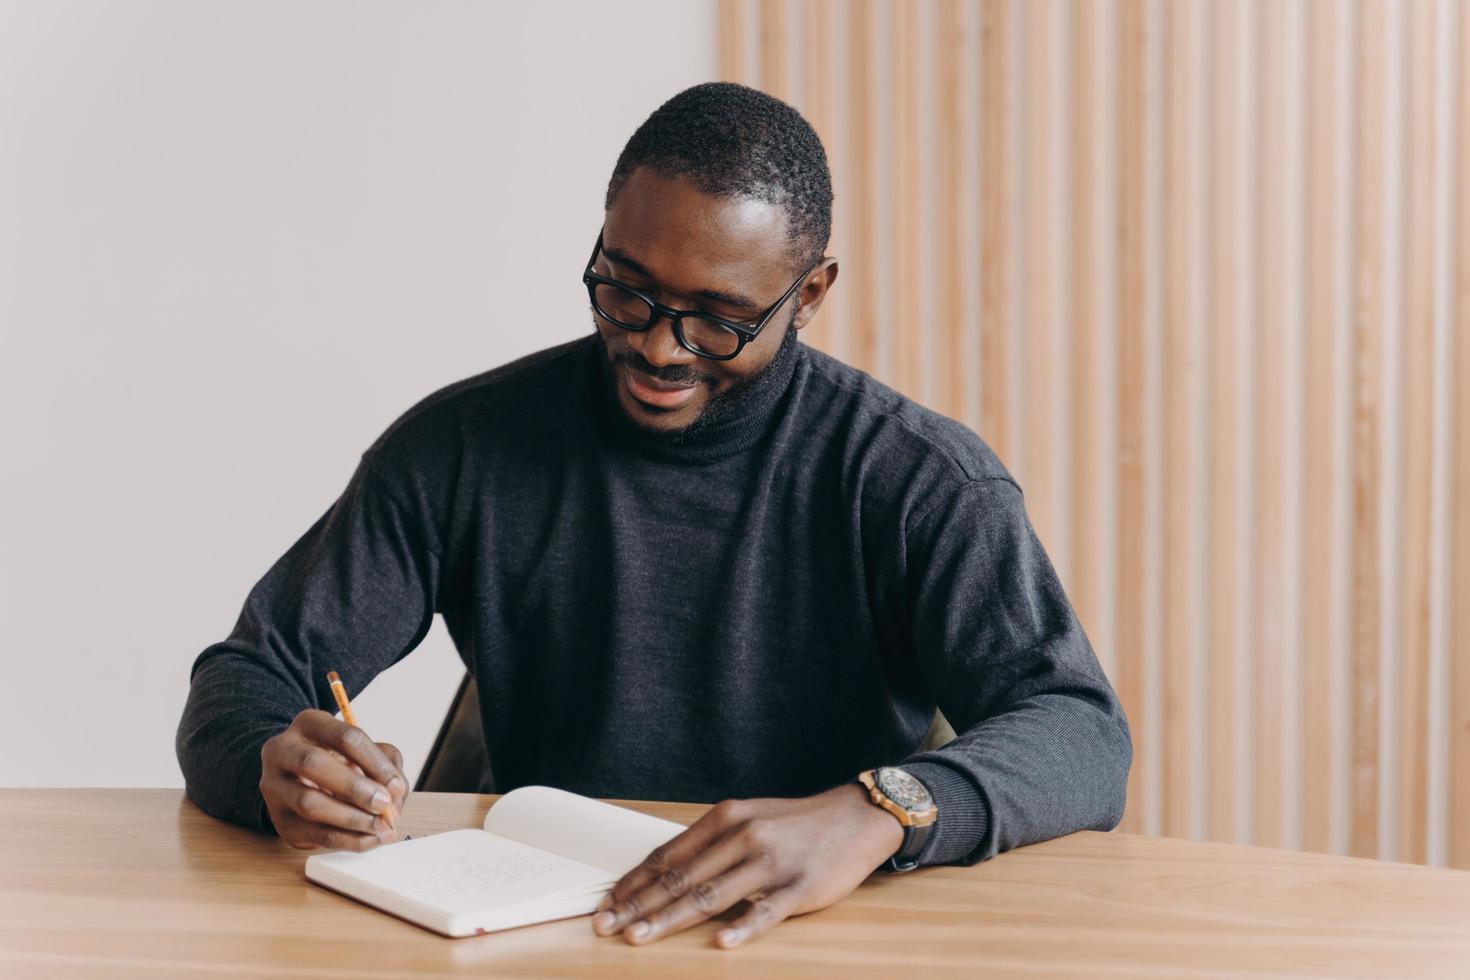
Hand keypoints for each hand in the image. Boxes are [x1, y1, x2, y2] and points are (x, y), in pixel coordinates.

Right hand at [260, 708, 408, 850]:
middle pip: (313, 764)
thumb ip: (386, 763)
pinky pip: (312, 833)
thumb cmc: (340, 761)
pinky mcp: (279, 819)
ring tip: (380, 826)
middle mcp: (282, 750)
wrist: (303, 780)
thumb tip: (396, 793)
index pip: (345, 736)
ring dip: (351, 818)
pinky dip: (346, 839)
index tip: (396, 786)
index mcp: (309, 724)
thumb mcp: (365, 750)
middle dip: (354, 788)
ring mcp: (274, 786)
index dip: (374, 762)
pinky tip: (369, 838)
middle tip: (384, 804)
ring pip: (308, 803)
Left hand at [592, 782, 904, 948]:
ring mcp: (772, 862)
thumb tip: (663, 870)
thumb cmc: (794, 823)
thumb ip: (710, 842)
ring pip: (711, 895)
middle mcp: (744, 836)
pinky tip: (721, 942)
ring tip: (640, 936)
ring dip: (671, 919)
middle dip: (639, 904)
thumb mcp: (748, 818)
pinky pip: (766, 910)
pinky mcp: (800, 887)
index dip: (634, 882)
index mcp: (726, 817)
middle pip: (681, 877)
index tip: (606, 904)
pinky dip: (742, 926)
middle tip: (607, 926)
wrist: (855, 818)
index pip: (669, 855)